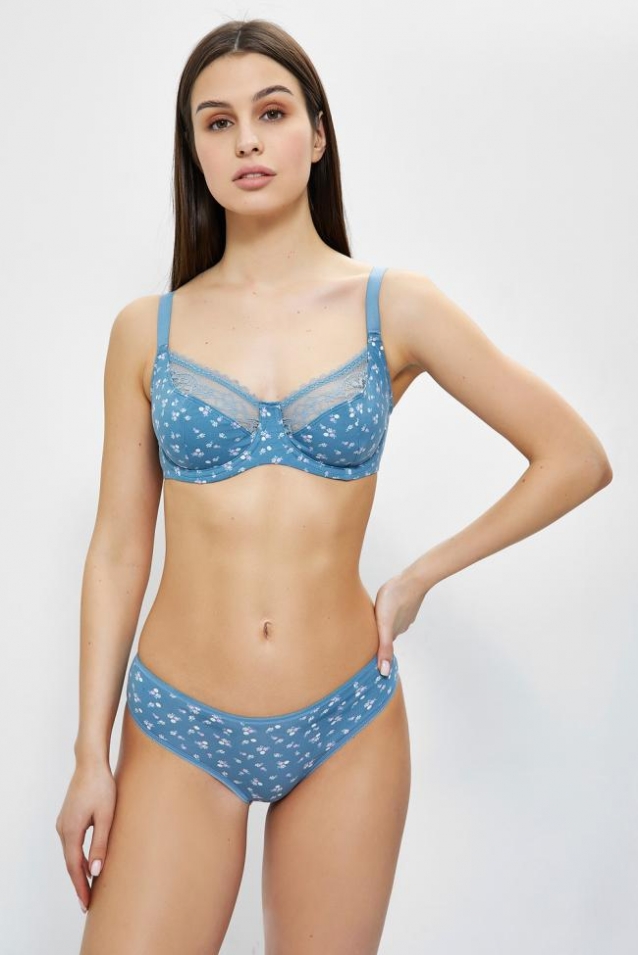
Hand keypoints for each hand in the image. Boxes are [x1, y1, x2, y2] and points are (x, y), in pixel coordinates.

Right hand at [55, 761, 116, 912]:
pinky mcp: (68, 817)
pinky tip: (85, 863)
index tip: (86, 905)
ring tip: (88, 888)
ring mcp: (63, 822)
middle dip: (79, 883)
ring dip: (77, 871)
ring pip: (70, 853)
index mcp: (71, 831)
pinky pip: (71, 843)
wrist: (91, 763)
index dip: (80, 887)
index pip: (74, 867)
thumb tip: (95, 872)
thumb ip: (100, 844)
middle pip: (70, 862)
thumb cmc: (102, 787)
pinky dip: (77, 857)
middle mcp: (63, 829)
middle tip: (87, 904)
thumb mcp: (106, 816)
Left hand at [373, 569, 428, 675]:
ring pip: (392, 621)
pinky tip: (386, 605)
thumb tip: (384, 672)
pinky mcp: (407, 602)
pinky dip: (391, 611)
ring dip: (384, 622)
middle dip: (378, 636)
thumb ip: (384, 647)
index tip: (365, 654)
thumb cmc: (395, 598)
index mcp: (393, 632)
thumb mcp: (384, 623)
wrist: (414, 579)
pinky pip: (397, 609)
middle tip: (364, 636)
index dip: (374, 649)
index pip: (382, 645)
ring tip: (372, 619)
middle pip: (386, 634)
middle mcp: (401, 625)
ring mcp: (406, 613)